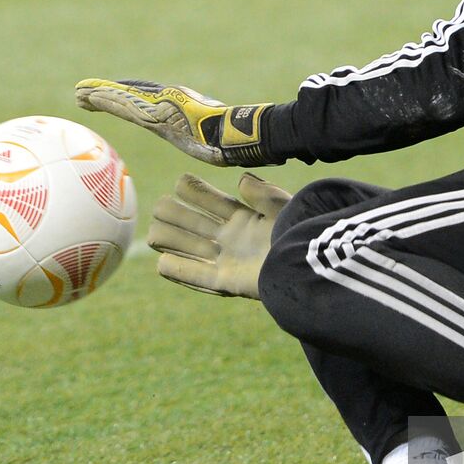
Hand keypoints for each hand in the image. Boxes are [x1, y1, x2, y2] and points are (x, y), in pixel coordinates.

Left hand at [75, 78, 273, 166]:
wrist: (229, 135)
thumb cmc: (225, 140)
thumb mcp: (208, 140)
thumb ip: (202, 140)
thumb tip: (211, 154)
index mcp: (172, 107)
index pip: (139, 101)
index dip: (120, 98)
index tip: (103, 98)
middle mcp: (163, 102)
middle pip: (127, 97)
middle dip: (104, 94)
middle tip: (80, 93)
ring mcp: (159, 105)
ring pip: (123, 99)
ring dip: (99, 95)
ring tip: (78, 93)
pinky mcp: (155, 110)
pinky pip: (126, 103)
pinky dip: (108, 99)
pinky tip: (92, 98)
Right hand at [146, 172, 292, 298]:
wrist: (310, 267)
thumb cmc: (300, 233)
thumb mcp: (283, 206)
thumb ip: (262, 192)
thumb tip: (240, 181)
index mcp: (246, 218)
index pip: (211, 201)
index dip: (194, 190)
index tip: (180, 182)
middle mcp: (233, 238)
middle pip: (193, 224)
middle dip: (174, 214)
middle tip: (160, 206)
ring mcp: (229, 260)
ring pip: (190, 247)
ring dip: (171, 240)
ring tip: (152, 231)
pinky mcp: (229, 281)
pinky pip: (198, 276)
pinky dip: (180, 270)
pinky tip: (161, 263)